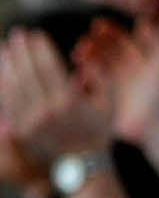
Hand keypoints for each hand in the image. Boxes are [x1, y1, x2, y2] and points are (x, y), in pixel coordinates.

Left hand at [0, 30, 113, 164]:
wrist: (82, 164)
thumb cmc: (99, 129)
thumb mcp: (109, 101)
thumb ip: (100, 77)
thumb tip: (81, 60)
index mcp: (69, 101)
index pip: (49, 67)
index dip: (41, 48)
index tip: (36, 34)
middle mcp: (47, 110)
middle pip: (29, 73)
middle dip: (22, 51)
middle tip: (17, 33)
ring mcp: (31, 122)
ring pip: (14, 87)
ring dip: (8, 64)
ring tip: (5, 48)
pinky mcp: (21, 131)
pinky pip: (9, 103)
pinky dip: (4, 85)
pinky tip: (2, 71)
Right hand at [72, 20, 158, 144]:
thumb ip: (157, 42)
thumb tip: (143, 22)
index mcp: (146, 60)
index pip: (125, 41)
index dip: (112, 31)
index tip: (97, 23)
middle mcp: (133, 71)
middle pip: (111, 51)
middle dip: (98, 43)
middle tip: (86, 38)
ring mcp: (121, 85)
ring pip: (101, 66)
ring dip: (90, 58)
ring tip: (80, 52)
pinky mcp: (112, 100)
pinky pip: (96, 84)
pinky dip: (87, 78)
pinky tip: (79, 74)